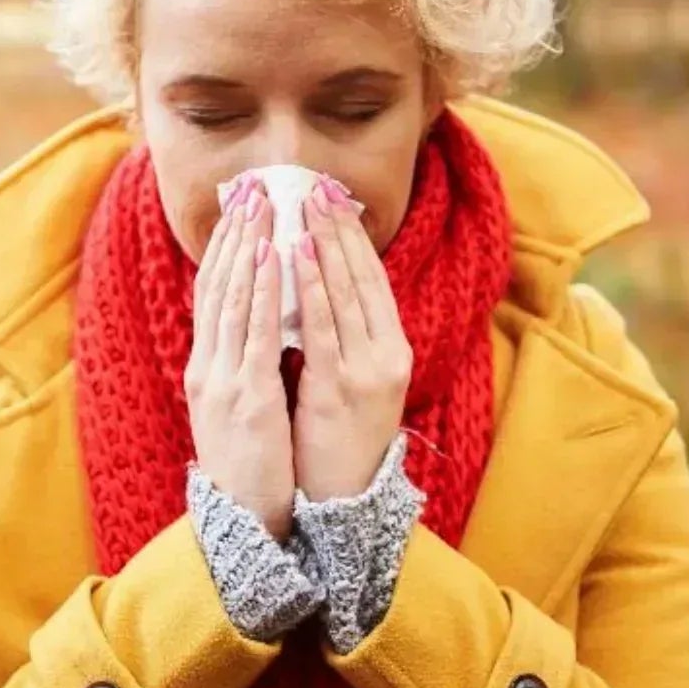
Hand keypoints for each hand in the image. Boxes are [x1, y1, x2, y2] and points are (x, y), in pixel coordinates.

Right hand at [185, 174, 294, 536]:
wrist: (241, 519)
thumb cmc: (246, 467)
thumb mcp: (236, 409)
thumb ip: (240, 368)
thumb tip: (256, 330)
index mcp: (205, 369)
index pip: (212, 296)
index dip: (225, 250)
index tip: (239, 209)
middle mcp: (207, 366)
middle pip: (217, 287)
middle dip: (234, 235)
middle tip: (250, 189)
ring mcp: (223, 379)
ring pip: (233, 299)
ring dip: (248, 247)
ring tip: (262, 206)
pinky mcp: (246, 396)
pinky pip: (255, 332)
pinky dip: (261, 290)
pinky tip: (272, 257)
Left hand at [290, 174, 411, 499]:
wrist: (345, 500)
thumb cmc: (342, 440)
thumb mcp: (355, 382)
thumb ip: (347, 339)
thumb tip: (323, 288)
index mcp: (393, 350)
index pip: (373, 280)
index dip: (353, 237)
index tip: (334, 199)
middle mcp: (387, 354)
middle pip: (362, 278)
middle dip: (338, 229)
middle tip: (317, 187)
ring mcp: (367, 371)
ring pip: (344, 295)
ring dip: (323, 247)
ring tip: (304, 208)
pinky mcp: (340, 388)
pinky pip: (322, 329)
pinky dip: (309, 289)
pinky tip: (295, 259)